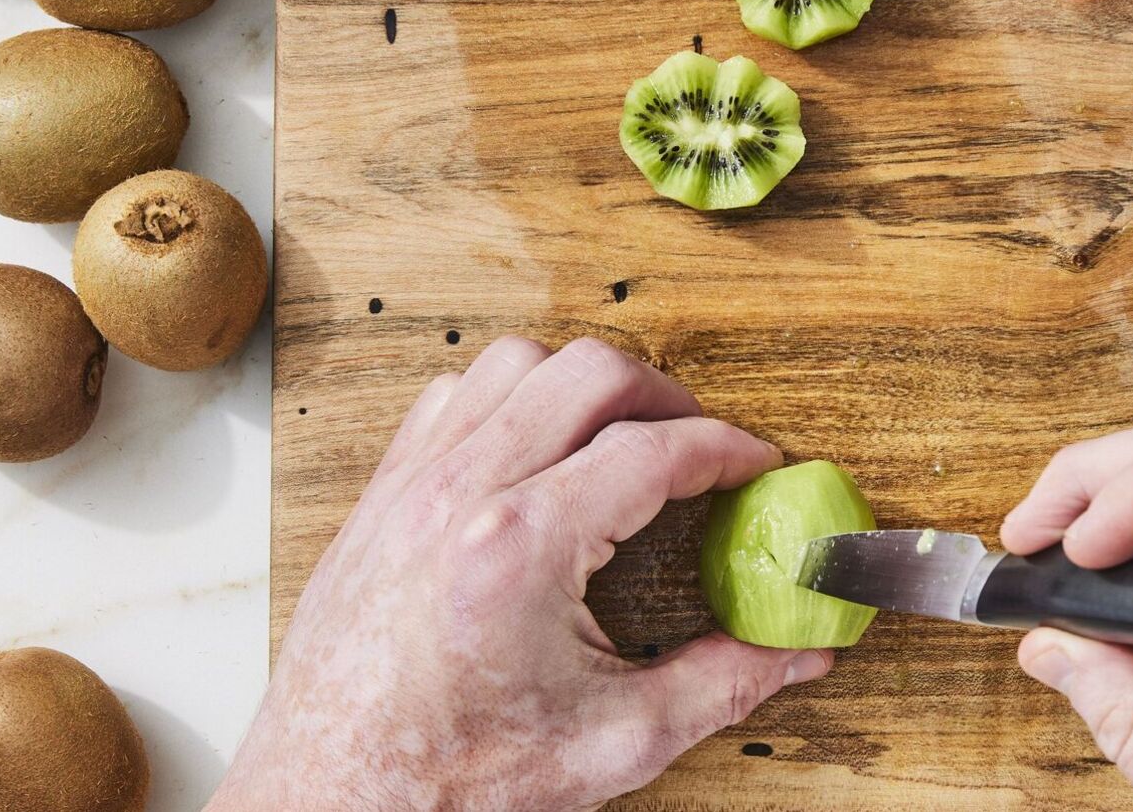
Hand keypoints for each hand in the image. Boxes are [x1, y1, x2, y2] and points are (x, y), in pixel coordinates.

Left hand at [208, 337, 832, 811]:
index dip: (727, 449)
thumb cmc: (452, 777)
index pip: (654, 450)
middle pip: (590, 373)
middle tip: (701, 445)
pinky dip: (510, 398)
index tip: (760, 464)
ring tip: (624, 434)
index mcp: (522, 547)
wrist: (332, 795)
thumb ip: (723, 684)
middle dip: (667, 397)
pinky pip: (453, 394)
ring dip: (583, 385)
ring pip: (517, 363)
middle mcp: (461, 493)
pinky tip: (538, 448)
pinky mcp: (384, 493)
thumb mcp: (614, 742)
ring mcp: (414, 484)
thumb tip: (800, 652)